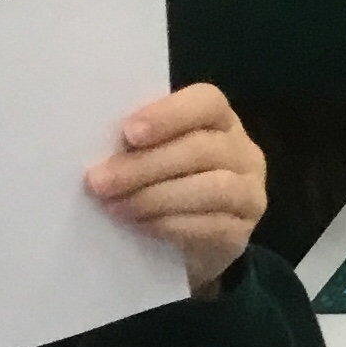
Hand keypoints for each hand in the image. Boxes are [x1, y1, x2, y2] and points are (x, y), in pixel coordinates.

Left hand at [84, 83, 266, 295]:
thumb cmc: (161, 185)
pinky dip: (172, 225)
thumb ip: (137, 144)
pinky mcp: (243, 232)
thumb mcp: (151, 154)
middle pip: (203, 149)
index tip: (128, 133)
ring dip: (156, 197)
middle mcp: (243, 152)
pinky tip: (140, 226)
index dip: (169, 115)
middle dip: (146, 165)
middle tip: (99, 181)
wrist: (186, 243)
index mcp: (219, 121)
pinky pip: (214, 226)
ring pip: (213, 188)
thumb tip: (95, 146)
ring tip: (115, 207)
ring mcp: (250, 193)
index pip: (207, 103)